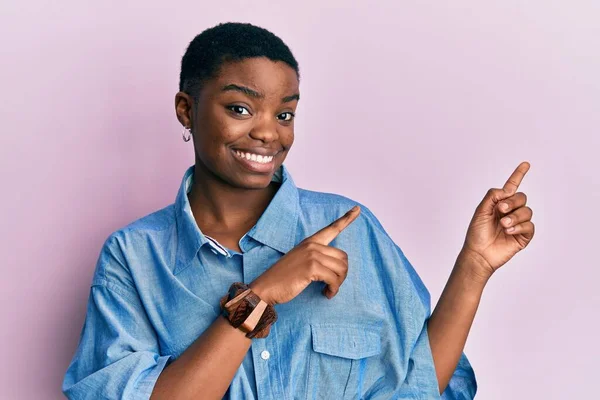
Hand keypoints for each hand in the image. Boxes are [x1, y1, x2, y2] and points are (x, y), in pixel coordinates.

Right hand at [249, 206, 360, 304]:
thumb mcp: (300, 260)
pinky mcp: (311, 267)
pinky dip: (333, 289)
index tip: (357, 209)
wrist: (266, 287)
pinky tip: (327, 294)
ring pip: (341, 269)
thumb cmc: (284, 278)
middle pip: (343, 257)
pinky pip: (334, 279)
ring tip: (328, 290)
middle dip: (342, 274)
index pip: (331, 228)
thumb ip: (316, 257)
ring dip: (338, 283)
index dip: (347, 218)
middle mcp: (312, 245)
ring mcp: (312, 255)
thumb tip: (337, 266)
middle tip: (333, 285)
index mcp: (310, 242)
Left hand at [460, 161, 534, 279]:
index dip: (518, 175)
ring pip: (527, 211)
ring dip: (514, 216)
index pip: (511, 187)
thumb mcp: (481, 211)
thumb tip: (506, 190)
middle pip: (522, 197)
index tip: (526, 164)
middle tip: (500, 209)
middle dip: (512, 202)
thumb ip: (492, 196)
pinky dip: (519, 227)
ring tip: (503, 225)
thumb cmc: (477, 233)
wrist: (478, 253)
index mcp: (499, 204)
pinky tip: (508, 231)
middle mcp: (510, 211)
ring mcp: (518, 223)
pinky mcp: (524, 236)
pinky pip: (529, 226)